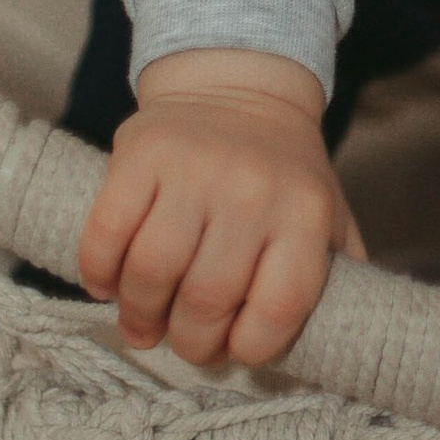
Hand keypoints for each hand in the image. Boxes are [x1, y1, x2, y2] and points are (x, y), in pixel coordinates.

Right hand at [72, 47, 364, 368]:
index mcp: (305, 213)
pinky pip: (106, 234)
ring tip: (143, 325)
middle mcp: (252, 190)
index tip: (236, 352)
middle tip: (183, 344)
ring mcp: (194, 169)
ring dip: (140, 315)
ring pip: (152, 272)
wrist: (239, 87)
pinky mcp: (142, 154)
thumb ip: (338, 274)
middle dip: (190, 342)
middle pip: (208, 299)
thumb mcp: (329, 215)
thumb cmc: (283, 173)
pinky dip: (99, 273)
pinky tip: (107, 285)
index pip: (281, 306)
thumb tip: (340, 346)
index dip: (253, 347)